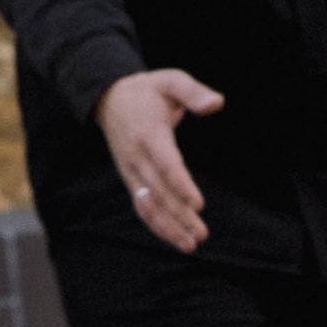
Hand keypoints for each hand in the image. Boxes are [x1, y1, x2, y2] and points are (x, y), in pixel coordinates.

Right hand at [96, 68, 222, 252]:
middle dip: (180, 216)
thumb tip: (217, 103)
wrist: (109, 99)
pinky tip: (176, 238)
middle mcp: (137, 156)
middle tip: (202, 234)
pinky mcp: (130, 180)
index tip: (198, 204)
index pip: (166, 164)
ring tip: (191, 245)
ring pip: (148, 205)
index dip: (181, 185)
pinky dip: (157, 226)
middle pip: (159, 192)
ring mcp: (131, 171)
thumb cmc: (147, 90)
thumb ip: (193, 92)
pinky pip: (142, 207)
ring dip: (169, 228)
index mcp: (149, 133)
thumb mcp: (171, 80)